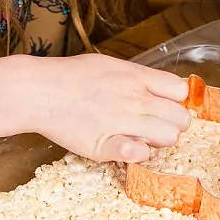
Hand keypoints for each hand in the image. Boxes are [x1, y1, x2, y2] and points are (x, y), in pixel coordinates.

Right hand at [17, 53, 190, 162]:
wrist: (39, 91)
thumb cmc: (71, 76)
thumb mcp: (110, 64)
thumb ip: (136, 77)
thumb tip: (158, 87)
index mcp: (136, 77)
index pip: (180, 91)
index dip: (176, 102)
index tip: (165, 107)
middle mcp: (135, 99)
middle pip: (181, 119)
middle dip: (173, 124)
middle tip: (154, 126)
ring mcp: (123, 122)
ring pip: (168, 138)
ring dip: (158, 141)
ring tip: (139, 137)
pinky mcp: (107, 145)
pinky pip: (140, 154)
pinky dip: (138, 153)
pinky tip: (127, 147)